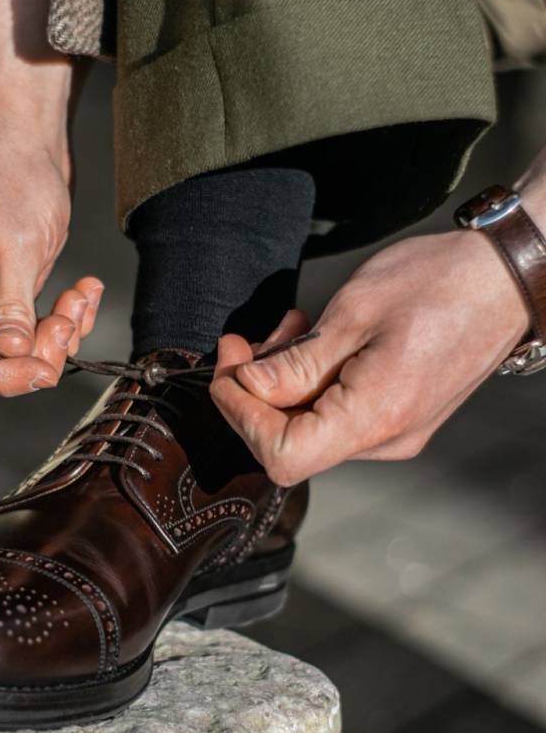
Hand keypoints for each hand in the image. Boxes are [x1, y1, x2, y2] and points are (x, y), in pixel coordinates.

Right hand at [0, 120, 101, 397]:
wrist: (21, 131)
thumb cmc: (8, 172)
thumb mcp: (13, 242)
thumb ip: (9, 306)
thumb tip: (10, 355)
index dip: (8, 377)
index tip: (49, 371)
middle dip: (36, 353)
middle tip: (70, 318)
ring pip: (13, 353)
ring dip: (55, 334)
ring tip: (80, 295)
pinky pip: (27, 332)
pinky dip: (59, 321)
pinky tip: (81, 291)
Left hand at [211, 230, 529, 484]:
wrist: (506, 277)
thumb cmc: (440, 283)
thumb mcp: (353, 313)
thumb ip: (296, 364)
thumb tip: (247, 390)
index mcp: (375, 418)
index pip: (281, 454)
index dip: (240, 415)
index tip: (227, 367)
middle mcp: (386, 440)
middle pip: (290, 443)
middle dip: (255, 392)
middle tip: (246, 340)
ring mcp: (394, 434)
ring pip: (309, 426)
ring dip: (282, 382)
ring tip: (289, 328)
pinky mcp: (397, 418)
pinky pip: (335, 414)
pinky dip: (311, 382)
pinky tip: (313, 341)